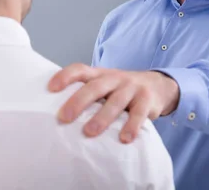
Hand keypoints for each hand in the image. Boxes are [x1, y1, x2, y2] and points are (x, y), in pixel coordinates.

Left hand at [48, 63, 179, 143]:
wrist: (157, 85)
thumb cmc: (121, 90)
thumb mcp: (105, 86)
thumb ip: (88, 94)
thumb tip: (57, 116)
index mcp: (100, 74)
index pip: (80, 69)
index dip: (65, 76)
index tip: (51, 88)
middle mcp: (114, 78)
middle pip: (95, 87)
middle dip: (78, 102)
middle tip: (63, 117)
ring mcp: (131, 88)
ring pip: (115, 101)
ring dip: (102, 117)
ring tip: (89, 132)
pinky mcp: (146, 100)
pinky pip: (139, 113)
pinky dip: (132, 126)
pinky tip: (125, 139)